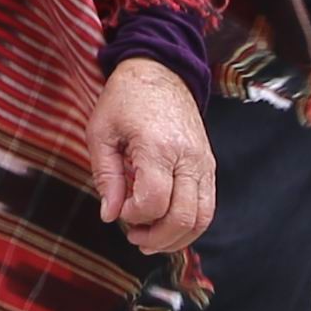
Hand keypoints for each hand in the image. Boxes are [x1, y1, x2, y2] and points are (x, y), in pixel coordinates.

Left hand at [88, 57, 215, 257]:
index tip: (118, 209)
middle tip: (133, 236)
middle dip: (156, 237)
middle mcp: (188, 157)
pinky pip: (207, 207)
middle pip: (182, 217)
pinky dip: (188, 225)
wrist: (161, 71)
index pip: (153, 201)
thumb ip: (106, 176)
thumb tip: (110, 215)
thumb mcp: (101, 132)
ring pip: (201, 218)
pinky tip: (165, 226)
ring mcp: (204, 162)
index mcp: (158, 146)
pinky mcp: (209, 165)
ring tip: (149, 239)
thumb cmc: (125, 99)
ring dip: (175, 239)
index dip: (132, 216)